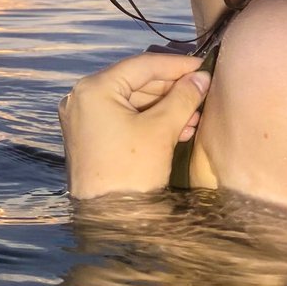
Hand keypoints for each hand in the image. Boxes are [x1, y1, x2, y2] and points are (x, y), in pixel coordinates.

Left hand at [58, 52, 211, 197]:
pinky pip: (123, 118)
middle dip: (171, 89)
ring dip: (164, 107)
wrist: (109, 220)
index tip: (204, 66)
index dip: (176, 65)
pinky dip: (149, 121)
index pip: (142, 65)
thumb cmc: (131, 171)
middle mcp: (82, 98)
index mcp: (93, 88)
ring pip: (132, 102)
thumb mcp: (161, 130)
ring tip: (195, 115)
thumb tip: (201, 77)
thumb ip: (183, 98)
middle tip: (202, 91)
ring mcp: (84, 118)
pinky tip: (178, 128)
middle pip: (136, 82)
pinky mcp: (90, 137)